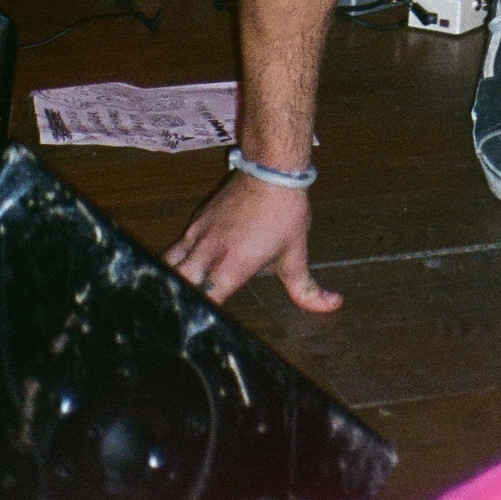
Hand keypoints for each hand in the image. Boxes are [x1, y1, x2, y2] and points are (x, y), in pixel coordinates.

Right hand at [164, 170, 342, 313]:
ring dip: (170, 281)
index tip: (199, 330)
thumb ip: (307, 287)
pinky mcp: (196, 221)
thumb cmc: (285, 213)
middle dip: (176, 302)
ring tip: (170, 296)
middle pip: (177, 286)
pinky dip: (173, 261)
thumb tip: (332, 304)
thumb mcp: (296, 254)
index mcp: (231, 268)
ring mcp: (198, 235)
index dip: (199, 320)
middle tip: (180, 315)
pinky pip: (176, 246)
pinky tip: (177, 270)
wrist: (272, 169)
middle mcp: (208, 254)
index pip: (204, 303)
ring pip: (168, 265)